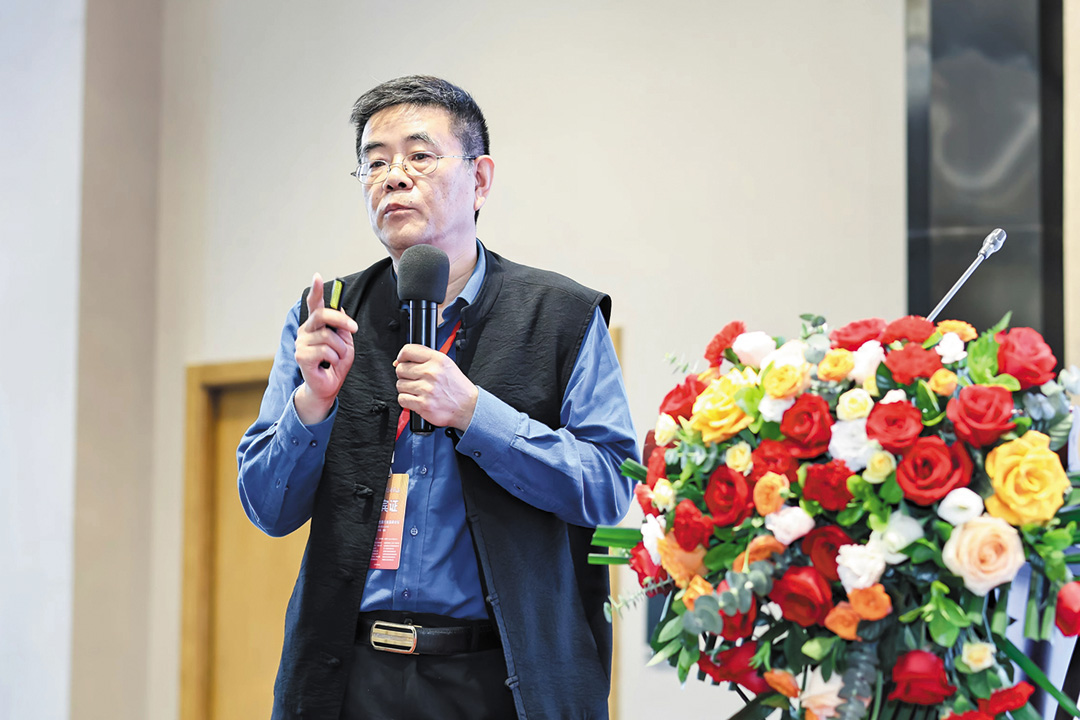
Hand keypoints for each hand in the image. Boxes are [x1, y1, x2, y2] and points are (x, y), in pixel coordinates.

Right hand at [294, 273, 357, 423]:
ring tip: (337, 357)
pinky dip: (334, 358)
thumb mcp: (345, 342)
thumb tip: (341, 309)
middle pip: (322, 315)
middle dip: (342, 320)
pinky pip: (325, 351)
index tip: (317, 276)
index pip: (315, 304)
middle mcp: (306, 331)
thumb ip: (342, 327)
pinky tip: (329, 364)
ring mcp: (302, 343)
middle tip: (353, 328)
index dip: (315, 290)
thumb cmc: (335, 364)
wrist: (328, 386)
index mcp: (316, 325)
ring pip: (328, 337)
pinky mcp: (302, 356)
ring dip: (340, 349)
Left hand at [395, 344, 478, 430]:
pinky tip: (417, 399)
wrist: (468, 406)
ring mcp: (426, 389)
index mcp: (437, 360)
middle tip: (415, 379)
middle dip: (405, 375)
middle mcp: (431, 373)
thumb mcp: (446, 363)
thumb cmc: (457, 387)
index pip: (408, 351)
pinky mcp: (423, 404)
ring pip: (400, 385)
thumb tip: (399, 361)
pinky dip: (407, 401)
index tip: (401, 361)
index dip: (401, 357)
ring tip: (419, 391)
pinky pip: (402, 399)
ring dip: (407, 389)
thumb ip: (425, 358)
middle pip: (401, 369)